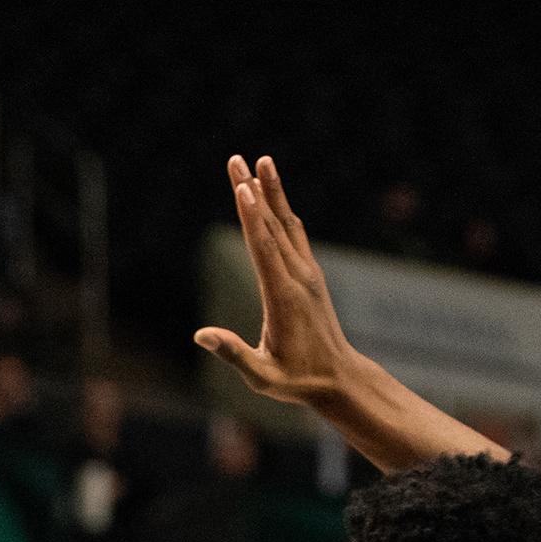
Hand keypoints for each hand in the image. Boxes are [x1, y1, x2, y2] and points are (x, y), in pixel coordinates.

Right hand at [194, 155, 358, 405]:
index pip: (264, 249)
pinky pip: (294, 234)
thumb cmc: (297, 380)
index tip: (241, 186)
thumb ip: (233, 354)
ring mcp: (308, 273)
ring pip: (287, 224)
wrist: (338, 378)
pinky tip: (272, 196)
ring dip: (272, 192)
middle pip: (272, 226)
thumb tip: (202, 335)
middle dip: (253, 191)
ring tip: (261, 161)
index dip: (251, 216)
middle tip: (236, 160)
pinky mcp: (311, 275)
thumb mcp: (262, 376)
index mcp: (283, 297)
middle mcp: (298, 277)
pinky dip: (282, 211)